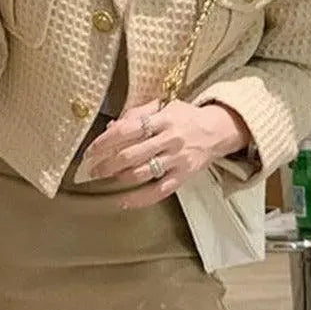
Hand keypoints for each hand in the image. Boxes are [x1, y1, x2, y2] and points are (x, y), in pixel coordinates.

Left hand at [82, 99, 251, 209]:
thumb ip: (137, 114)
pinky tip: (123, 202)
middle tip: (93, 168)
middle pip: (132, 154)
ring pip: (142, 173)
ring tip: (105, 178)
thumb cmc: (186, 117)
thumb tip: (111, 126)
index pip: (129, 129)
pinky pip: (159, 191)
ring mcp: (177, 159)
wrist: (218, 130)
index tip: (92, 149)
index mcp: (163, 118)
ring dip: (119, 177)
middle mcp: (170, 139)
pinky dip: (139, 199)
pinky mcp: (183, 176)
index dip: (106, 140)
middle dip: (108, 163)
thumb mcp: (164, 107)